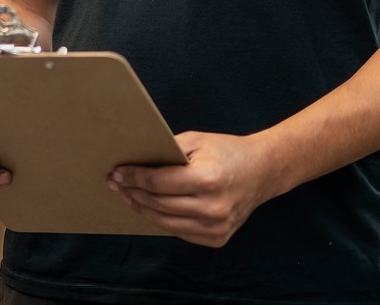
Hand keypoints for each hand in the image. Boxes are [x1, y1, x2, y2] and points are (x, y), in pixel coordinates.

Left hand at [108, 131, 279, 247]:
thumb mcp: (198, 141)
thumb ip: (168, 150)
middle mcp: (212, 208)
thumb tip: (135, 160)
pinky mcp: (217, 239)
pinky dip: (163, 220)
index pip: (158, 183)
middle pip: (158, 204)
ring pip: (165, 223)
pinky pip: (180, 232)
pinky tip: (150, 208)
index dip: (134, 178)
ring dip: (142, 209)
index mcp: (208, 180)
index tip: (117, 172)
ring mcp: (216, 228)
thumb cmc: (227, 151)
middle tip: (116, 183)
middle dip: (133, 193)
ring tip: (128, 197)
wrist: (263, 172)